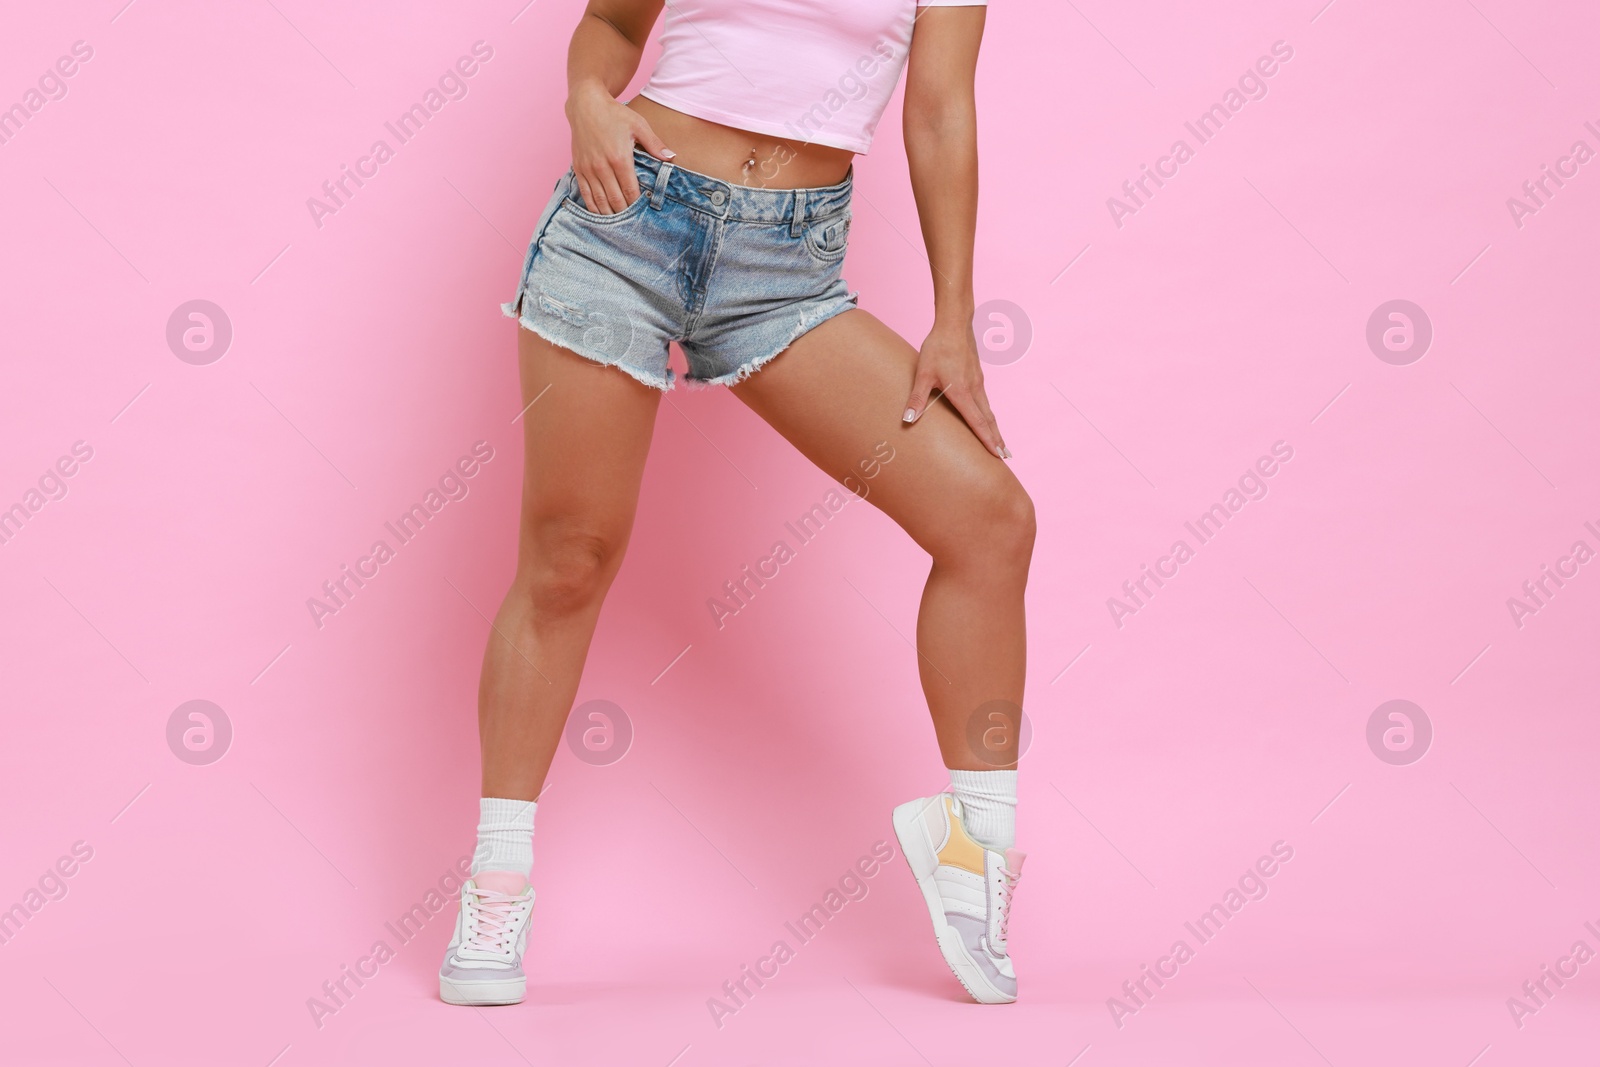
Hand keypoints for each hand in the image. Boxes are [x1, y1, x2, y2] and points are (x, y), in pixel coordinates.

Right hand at [565, 83, 673, 213]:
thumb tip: (671, 158)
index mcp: (620, 158)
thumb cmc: (615, 114)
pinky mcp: (579, 168)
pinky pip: (585, 194)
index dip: (638, 205)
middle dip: (625, 214)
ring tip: (619, 225)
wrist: (585, 105)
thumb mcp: (638, 125)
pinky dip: (593, 207)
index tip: (645, 213)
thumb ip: (655, 144)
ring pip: (599, 201)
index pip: (631, 191)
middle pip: (615, 200)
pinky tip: (601, 215)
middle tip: (634, 225)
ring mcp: (589, 169)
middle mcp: (602, 167)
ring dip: (609, 215)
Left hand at [903, 319, 1010, 459]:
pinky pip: (985, 401)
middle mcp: (974, 389)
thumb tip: (908, 419)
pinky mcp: (977, 376)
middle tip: (1006, 456)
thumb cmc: (938, 347)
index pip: (977, 422)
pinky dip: (989, 415)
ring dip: (995, 428)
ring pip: (989, 411)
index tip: (998, 454)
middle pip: (989, 420)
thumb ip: (916, 398)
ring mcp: (978, 382)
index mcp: (962, 392)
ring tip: (1000, 442)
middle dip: (997, 439)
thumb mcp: (923, 373)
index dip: (987, 440)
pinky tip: (987, 419)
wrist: (954, 324)